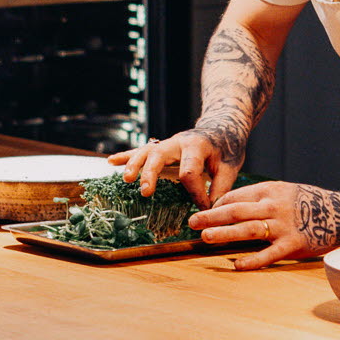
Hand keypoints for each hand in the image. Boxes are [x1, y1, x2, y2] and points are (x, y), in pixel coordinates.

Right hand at [107, 127, 241, 208]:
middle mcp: (178, 142)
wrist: (222, 129)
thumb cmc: (226, 149)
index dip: (195, 193)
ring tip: (126, 179)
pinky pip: (140, 151)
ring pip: (146, 151)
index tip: (203, 208)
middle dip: (151, 174)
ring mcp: (167, 144)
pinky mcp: (161, 147)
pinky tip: (110, 162)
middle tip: (145, 192)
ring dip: (134, 164)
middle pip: (159, 156)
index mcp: (197, 146)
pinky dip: (126, 156)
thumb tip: (211, 211)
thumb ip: (221, 188)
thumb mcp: (230, 167)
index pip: (190, 172)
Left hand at [189, 180, 339, 270]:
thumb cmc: (313, 202)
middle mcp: (274, 206)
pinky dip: (252, 260)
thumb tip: (235, 207)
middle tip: (191, 221)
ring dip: (224, 234)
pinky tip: (236, 265)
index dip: (218, 205)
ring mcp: (284, 226)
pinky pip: (269, 254)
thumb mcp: (287, 191)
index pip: (236, 196)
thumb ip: (264, 198)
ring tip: (205, 237)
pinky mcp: (294, 244)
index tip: (207, 212)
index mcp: (271, 190)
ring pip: (248, 229)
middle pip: (236, 210)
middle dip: (211, 216)